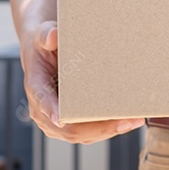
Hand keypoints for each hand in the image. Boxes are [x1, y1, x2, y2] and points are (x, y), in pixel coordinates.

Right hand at [20, 21, 144, 143]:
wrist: (44, 53)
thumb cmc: (45, 45)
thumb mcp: (43, 35)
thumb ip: (46, 35)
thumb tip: (54, 36)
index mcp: (36, 88)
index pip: (43, 102)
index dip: (52, 111)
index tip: (62, 119)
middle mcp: (44, 110)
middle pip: (68, 128)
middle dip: (96, 127)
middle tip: (123, 121)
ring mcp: (56, 121)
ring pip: (81, 134)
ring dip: (107, 131)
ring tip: (132, 122)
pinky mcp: (70, 122)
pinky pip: (87, 132)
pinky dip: (107, 129)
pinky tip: (127, 122)